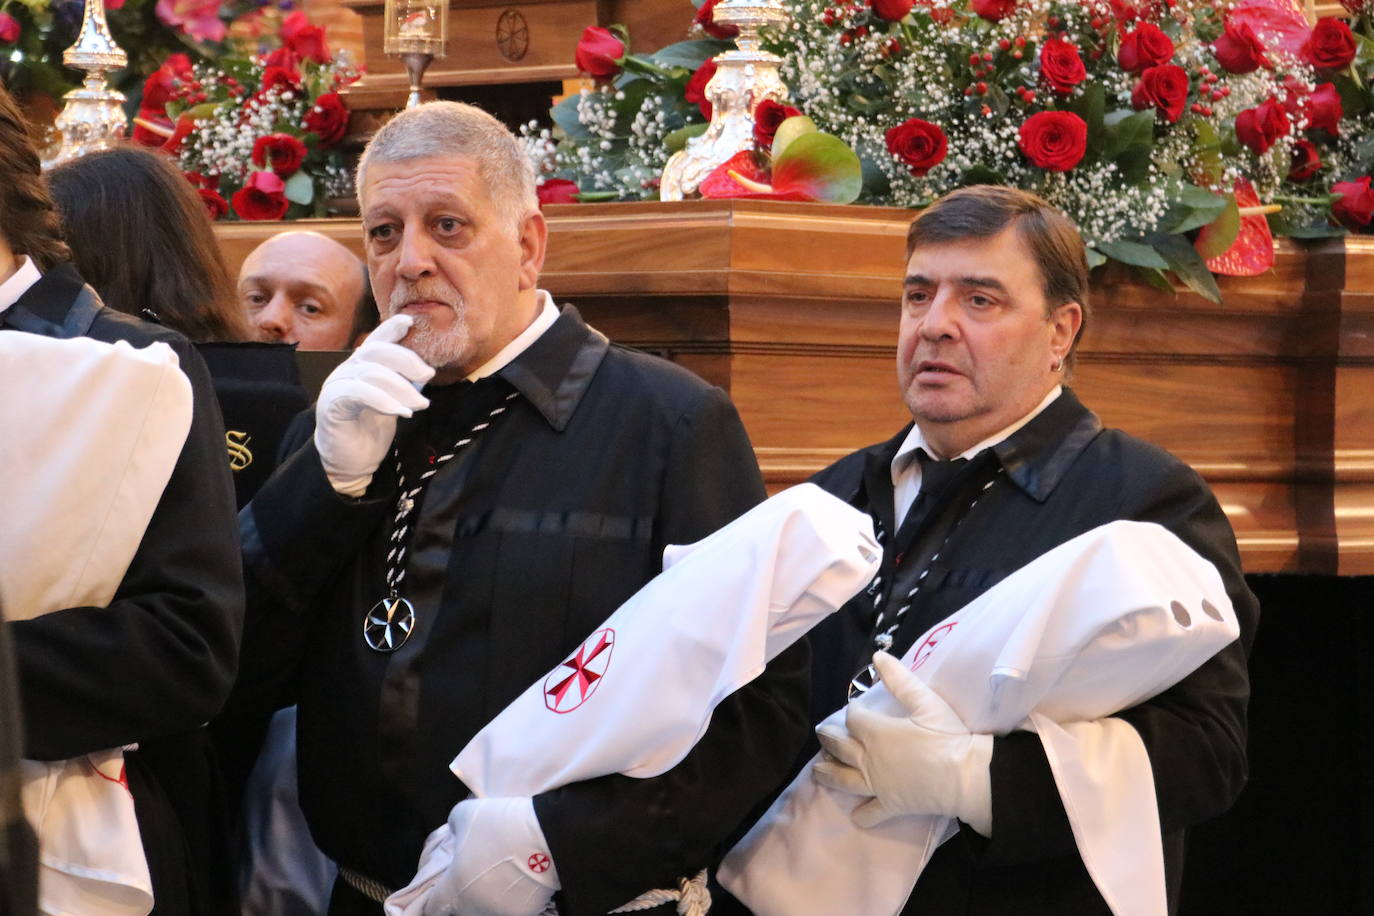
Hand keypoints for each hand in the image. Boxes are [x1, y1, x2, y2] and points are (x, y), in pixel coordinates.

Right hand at [314, 314, 434, 496]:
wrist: (349, 461)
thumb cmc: (370, 429)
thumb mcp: (393, 401)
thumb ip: (404, 384)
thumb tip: (426, 369)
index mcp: (361, 366)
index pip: (376, 340)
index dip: (391, 328)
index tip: (410, 321)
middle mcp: (347, 369)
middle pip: (377, 351)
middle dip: (407, 359)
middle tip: (428, 374)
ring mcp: (337, 384)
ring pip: (372, 372)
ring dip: (402, 387)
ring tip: (419, 404)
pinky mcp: (333, 403)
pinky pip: (361, 392)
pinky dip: (385, 401)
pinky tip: (403, 412)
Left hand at [421, 797, 558, 915]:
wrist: (547, 835)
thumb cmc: (501, 825)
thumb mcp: (466, 813)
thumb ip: (453, 826)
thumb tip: (455, 833)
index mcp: (455, 887)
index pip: (432, 907)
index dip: (432, 898)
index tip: (440, 888)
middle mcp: (475, 905)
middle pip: (461, 907)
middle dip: (463, 892)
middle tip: (475, 871)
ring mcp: (501, 910)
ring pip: (487, 906)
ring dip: (488, 894)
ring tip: (501, 872)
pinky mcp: (525, 911)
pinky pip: (511, 904)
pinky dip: (512, 894)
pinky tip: (521, 875)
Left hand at [814, 651, 992, 833]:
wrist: (966, 776)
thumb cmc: (947, 736)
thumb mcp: (925, 701)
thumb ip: (899, 679)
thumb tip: (877, 655)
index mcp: (876, 732)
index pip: (854, 719)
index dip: (853, 713)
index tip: (856, 710)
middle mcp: (869, 759)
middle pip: (840, 747)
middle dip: (829, 739)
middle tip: (821, 736)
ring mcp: (878, 785)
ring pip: (844, 780)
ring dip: (828, 774)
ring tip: (817, 771)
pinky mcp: (891, 805)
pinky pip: (871, 812)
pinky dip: (863, 814)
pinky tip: (856, 815)